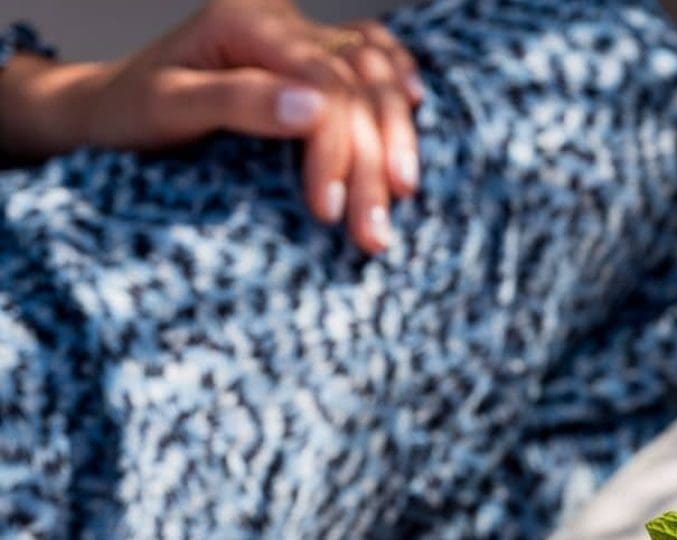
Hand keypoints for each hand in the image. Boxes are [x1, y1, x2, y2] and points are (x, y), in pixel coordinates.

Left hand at [0, 0, 421, 251]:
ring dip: (398, 135)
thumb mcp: (167, 108)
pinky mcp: (308, 55)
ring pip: (376, 73)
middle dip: (374, 160)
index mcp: (245, 22)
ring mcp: (299, 34)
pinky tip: (417, 105)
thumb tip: (313, 110)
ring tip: (402, 196)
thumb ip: (238, 102)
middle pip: (358, 83)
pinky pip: (373, 53)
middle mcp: (281, 20)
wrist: (110, 106)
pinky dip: (398, 80)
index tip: (329, 211)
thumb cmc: (130, 112)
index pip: (323, 81)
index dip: (338, 148)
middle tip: (374, 232)